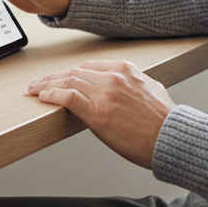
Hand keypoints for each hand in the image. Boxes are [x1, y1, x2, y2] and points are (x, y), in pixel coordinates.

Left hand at [28, 60, 174, 168]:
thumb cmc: (165, 122)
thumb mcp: (152, 90)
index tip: (59, 77)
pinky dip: (52, 95)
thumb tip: (126, 88)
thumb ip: (135, 84)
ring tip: (35, 90)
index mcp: (126, 70)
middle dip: (54, 77)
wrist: (172, 139)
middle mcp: (114, 77)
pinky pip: (68, 98)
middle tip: (39, 82)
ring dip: (47, 85)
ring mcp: (105, 94)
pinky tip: (43, 97)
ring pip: (68, 82)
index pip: (89, 67)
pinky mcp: (98, 113)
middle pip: (74, 73)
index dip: (70, 72)